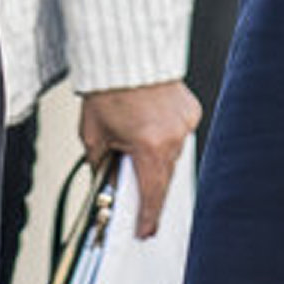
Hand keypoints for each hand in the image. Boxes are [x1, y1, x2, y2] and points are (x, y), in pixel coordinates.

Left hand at [74, 79, 204, 233]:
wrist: (124, 51)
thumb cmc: (108, 88)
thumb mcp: (93, 133)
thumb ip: (100, 162)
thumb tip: (104, 179)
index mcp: (149, 145)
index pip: (151, 193)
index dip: (148, 216)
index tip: (145, 231)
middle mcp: (172, 136)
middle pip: (164, 177)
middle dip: (150, 190)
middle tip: (141, 204)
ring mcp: (184, 123)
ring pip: (172, 156)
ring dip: (157, 161)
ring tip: (138, 153)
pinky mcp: (190, 111)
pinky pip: (178, 135)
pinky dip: (165, 139)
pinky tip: (150, 131)